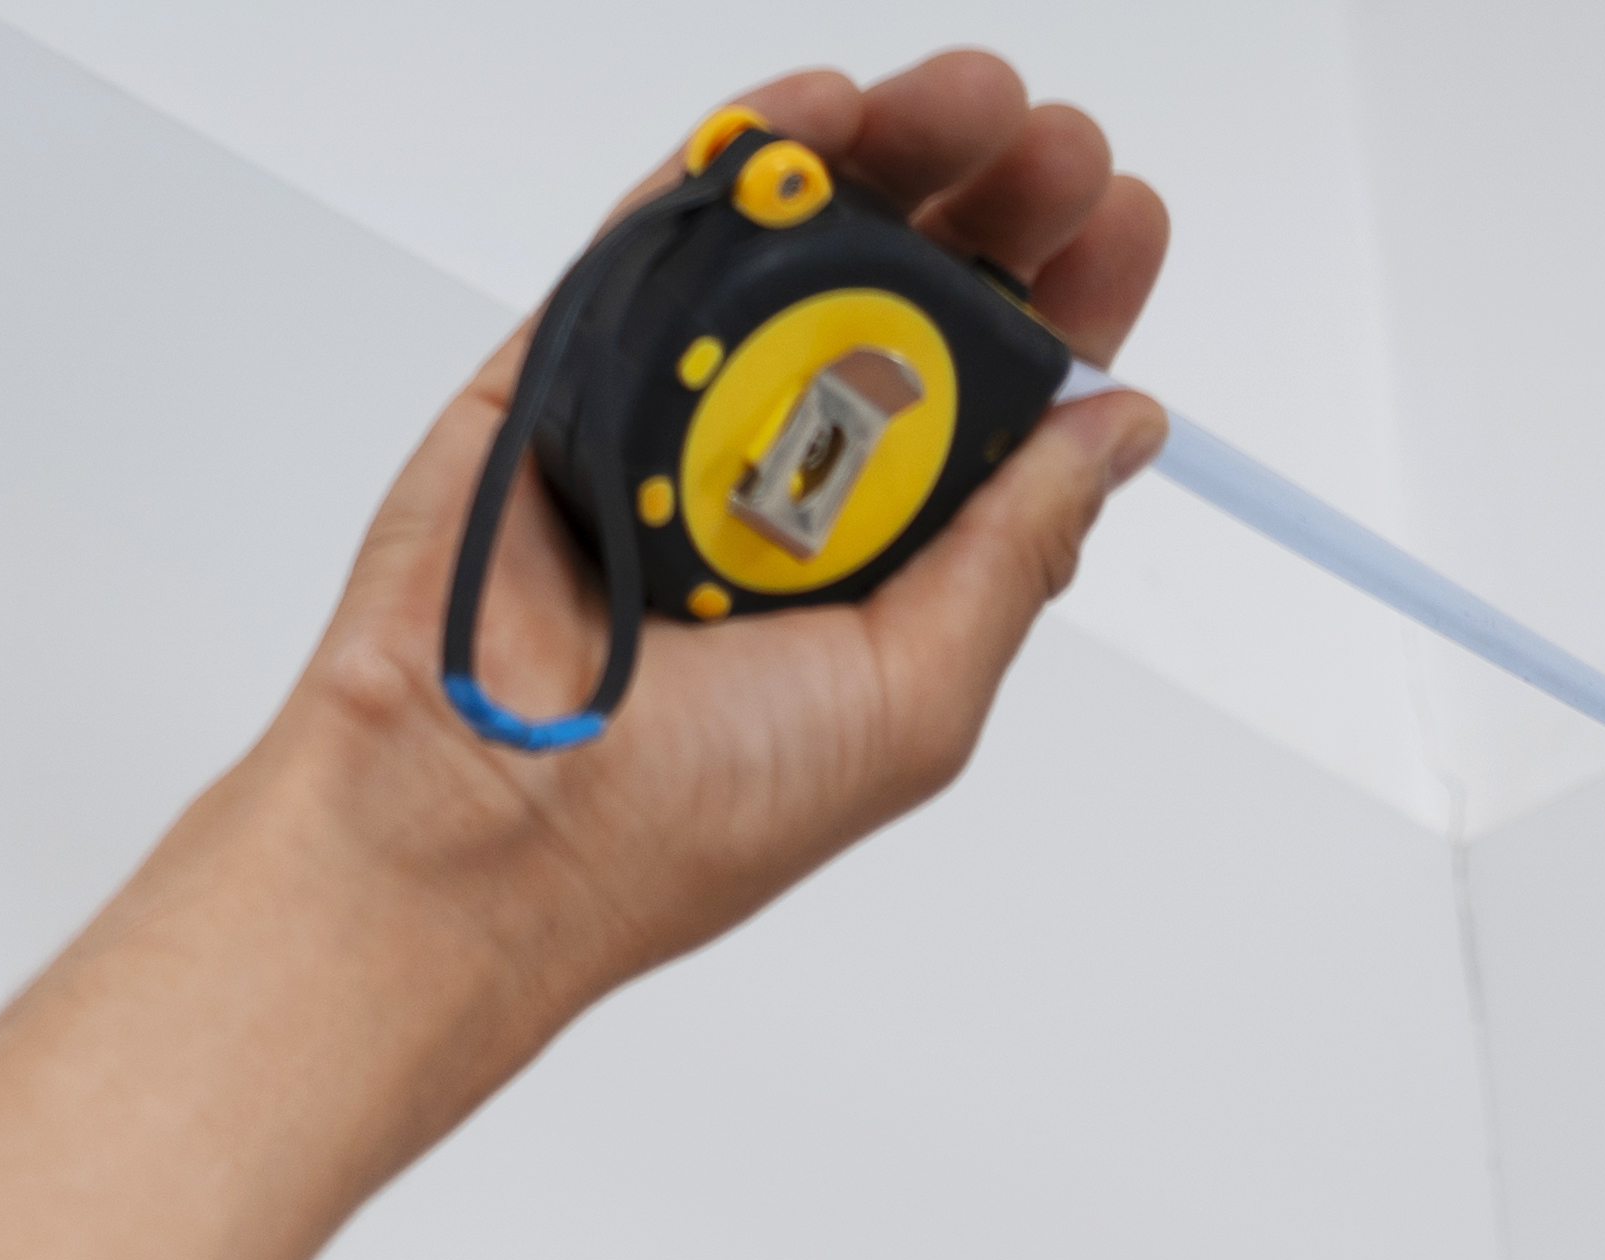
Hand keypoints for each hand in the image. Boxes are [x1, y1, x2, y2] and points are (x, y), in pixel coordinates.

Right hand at [249, 54, 1170, 1031]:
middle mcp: (789, 478)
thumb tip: (1118, 428)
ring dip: (895, 156)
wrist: (478, 817)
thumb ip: (1018, 551)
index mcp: (887, 565)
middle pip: (917, 304)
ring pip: (803, 249)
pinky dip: (739, 157)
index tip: (1125, 220)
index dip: (1069, 310)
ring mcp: (678, 412)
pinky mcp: (571, 365)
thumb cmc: (693, 813)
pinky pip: (663, 236)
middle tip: (1062, 149)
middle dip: (1000, 208)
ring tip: (973, 98)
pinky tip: (820, 107)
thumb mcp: (918, 695)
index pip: (1001, 412)